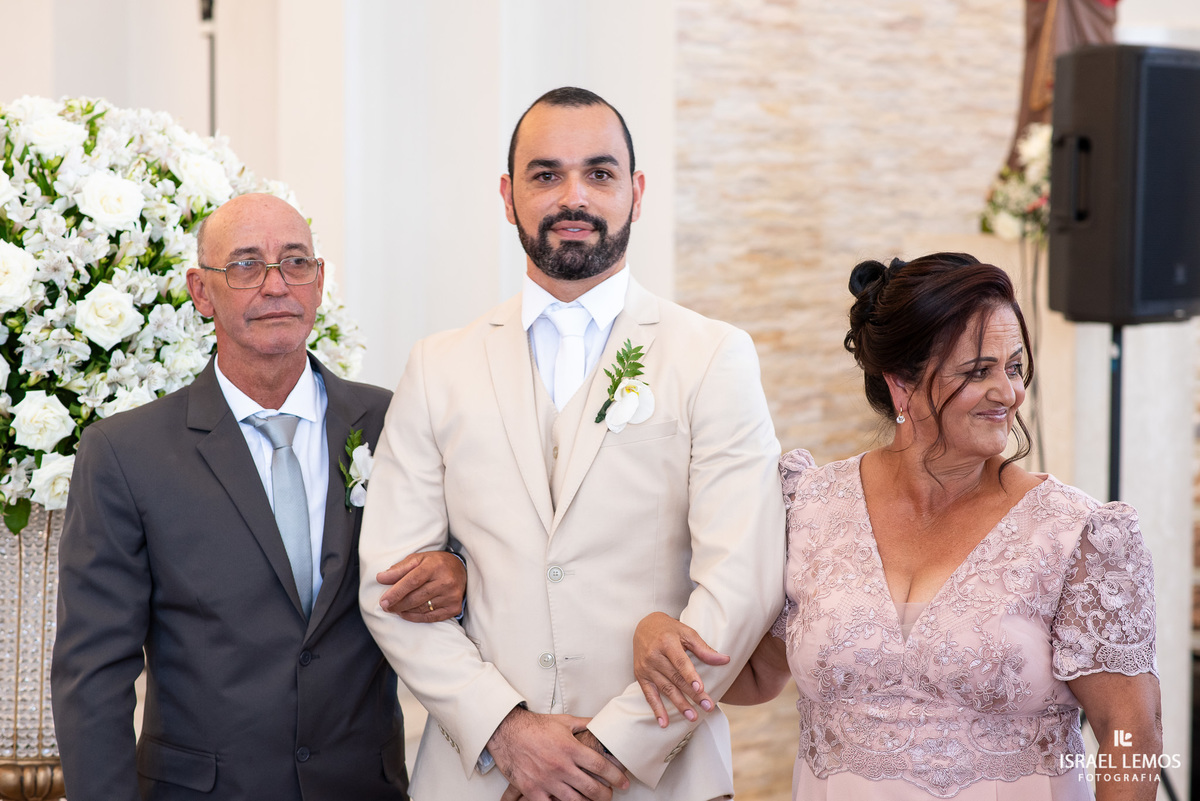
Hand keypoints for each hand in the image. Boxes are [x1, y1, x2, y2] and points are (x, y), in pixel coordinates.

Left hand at [375, 550, 465, 621]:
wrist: (461, 569)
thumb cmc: (435, 563)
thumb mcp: (418, 559)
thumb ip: (399, 569)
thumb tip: (381, 578)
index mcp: (435, 566)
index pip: (412, 581)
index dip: (396, 592)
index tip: (383, 601)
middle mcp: (445, 581)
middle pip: (416, 597)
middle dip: (398, 604)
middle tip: (386, 606)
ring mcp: (451, 596)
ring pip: (422, 608)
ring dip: (405, 610)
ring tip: (395, 609)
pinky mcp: (454, 607)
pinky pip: (431, 617)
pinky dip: (415, 617)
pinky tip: (406, 613)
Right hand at [487, 706, 628, 800]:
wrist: (507, 731)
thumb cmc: (536, 726)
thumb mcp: (564, 721)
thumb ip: (585, 724)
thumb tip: (602, 722)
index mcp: (571, 748)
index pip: (601, 766)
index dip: (616, 776)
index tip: (624, 782)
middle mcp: (561, 766)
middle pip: (592, 788)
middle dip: (606, 795)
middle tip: (611, 795)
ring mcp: (547, 780)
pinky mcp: (532, 790)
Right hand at [634, 612, 728, 727]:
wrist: (643, 626)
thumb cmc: (670, 630)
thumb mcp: (687, 633)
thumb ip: (704, 648)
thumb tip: (725, 660)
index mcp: (667, 642)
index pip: (680, 662)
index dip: (690, 676)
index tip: (700, 689)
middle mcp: (654, 655)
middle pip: (675, 678)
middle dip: (692, 695)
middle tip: (707, 707)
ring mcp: (646, 667)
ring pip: (665, 689)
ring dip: (679, 705)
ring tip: (692, 717)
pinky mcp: (640, 676)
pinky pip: (649, 695)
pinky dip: (656, 710)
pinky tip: (664, 723)